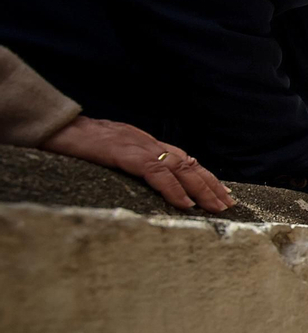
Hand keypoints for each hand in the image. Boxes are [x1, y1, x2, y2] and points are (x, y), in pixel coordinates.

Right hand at [40, 115, 234, 212]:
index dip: (202, 175)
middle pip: (188, 163)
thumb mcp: (108, 153)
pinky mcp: (125, 153)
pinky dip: (174, 189)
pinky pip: (156, 172)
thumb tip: (142, 180)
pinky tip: (186, 203)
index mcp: (143, 143)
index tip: (221, 190)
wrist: (53, 125)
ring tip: (216, 207)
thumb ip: (127, 162)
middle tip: (229, 203)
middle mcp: (146, 142)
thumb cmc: (75, 142)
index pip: (181, 158)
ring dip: (201, 189)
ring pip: (180, 167)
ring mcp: (137, 146)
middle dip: (210, 184)